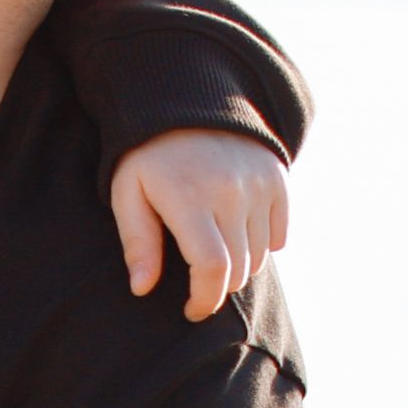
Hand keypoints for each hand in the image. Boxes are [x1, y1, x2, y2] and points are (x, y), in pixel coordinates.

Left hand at [108, 128, 285, 319]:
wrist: (187, 97)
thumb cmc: (148, 153)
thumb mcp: (128, 192)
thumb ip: (138, 242)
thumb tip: (142, 289)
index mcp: (189, 198)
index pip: (213, 268)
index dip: (205, 299)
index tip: (191, 309)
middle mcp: (231, 191)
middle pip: (239, 268)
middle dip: (218, 288)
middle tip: (198, 286)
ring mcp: (259, 184)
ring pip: (260, 255)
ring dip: (238, 268)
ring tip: (213, 257)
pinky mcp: (277, 178)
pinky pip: (279, 234)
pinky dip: (263, 246)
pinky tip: (238, 238)